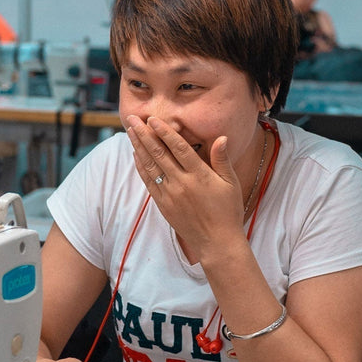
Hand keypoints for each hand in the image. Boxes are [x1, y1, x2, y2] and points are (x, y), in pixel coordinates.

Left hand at [126, 115, 246, 258]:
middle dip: (144, 134)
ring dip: (138, 147)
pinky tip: (135, 154)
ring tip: (130, 131)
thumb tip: (222, 137)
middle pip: (159, 153)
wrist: (217, 242)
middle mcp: (182, 183)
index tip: (153, 119)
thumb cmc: (228, 211)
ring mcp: (170, 194)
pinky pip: (149, 182)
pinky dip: (141, 167)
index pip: (179, 148)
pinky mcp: (163, 205)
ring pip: (150, 166)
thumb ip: (222, 159)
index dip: (165, 132)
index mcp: (200, 175)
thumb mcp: (230, 183)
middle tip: (133, 119)